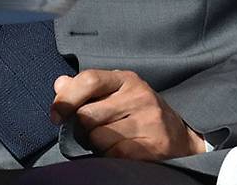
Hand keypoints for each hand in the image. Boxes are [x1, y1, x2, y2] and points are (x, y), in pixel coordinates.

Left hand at [50, 70, 205, 160]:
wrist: (181, 138)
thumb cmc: (140, 114)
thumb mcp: (116, 95)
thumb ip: (86, 89)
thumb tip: (59, 84)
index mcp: (126, 79)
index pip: (88, 79)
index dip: (66, 99)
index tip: (55, 116)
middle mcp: (138, 94)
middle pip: (87, 114)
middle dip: (83, 129)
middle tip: (95, 132)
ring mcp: (148, 119)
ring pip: (98, 137)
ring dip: (97, 145)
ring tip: (111, 141)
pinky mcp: (153, 145)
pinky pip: (113, 154)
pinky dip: (110, 156)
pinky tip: (121, 151)